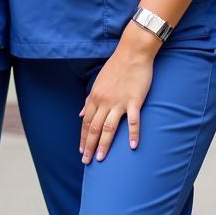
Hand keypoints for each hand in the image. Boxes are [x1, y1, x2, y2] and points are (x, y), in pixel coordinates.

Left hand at [79, 22, 158, 162]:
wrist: (133, 52)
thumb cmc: (116, 66)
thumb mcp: (99, 82)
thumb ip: (90, 99)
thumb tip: (80, 114)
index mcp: (95, 96)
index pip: (86, 122)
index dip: (83, 138)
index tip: (81, 151)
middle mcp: (105, 101)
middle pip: (94, 128)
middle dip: (89, 146)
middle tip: (86, 162)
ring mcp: (119, 102)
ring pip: (109, 128)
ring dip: (104, 145)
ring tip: (100, 159)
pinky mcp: (134, 101)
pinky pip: (133, 121)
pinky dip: (133, 134)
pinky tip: (133, 147)